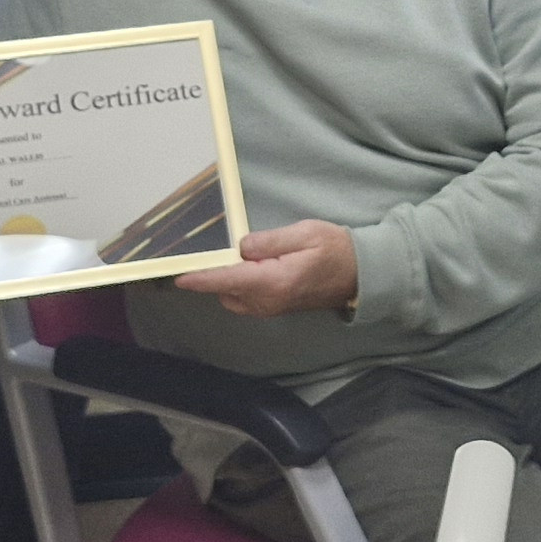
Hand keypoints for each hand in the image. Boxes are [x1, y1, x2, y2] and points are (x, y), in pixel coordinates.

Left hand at [174, 219, 359, 318]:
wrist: (361, 275)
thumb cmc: (336, 249)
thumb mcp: (305, 233)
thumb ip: (270, 241)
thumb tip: (240, 247)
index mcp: (274, 281)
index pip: (228, 281)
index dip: (201, 278)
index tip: (179, 276)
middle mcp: (268, 301)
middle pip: (225, 291)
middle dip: (214, 275)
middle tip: (214, 250)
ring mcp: (272, 308)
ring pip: (233, 298)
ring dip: (227, 281)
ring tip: (238, 257)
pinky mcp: (276, 308)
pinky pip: (245, 301)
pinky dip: (238, 287)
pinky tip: (250, 268)